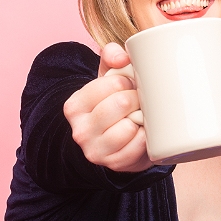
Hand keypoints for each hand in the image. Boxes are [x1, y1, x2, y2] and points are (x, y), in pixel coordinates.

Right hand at [63, 43, 151, 172]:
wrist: (119, 142)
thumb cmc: (114, 104)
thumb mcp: (108, 78)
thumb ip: (111, 55)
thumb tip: (122, 57)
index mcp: (74, 106)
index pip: (112, 83)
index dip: (129, 81)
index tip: (129, 86)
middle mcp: (80, 131)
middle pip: (122, 103)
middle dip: (137, 99)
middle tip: (139, 102)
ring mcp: (96, 151)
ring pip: (129, 126)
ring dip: (141, 119)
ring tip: (139, 118)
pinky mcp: (114, 164)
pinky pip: (139, 145)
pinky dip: (146, 138)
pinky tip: (142, 134)